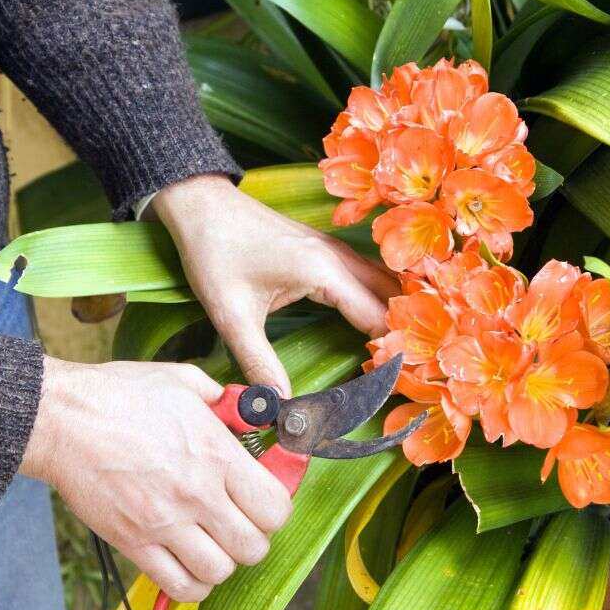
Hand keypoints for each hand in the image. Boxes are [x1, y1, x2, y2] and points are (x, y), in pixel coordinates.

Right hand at [20, 357, 291, 601]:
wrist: (62, 419)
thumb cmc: (119, 395)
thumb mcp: (181, 380)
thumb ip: (221, 400)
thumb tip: (244, 413)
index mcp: (215, 453)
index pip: (274, 507)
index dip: (274, 508)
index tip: (261, 500)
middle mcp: (197, 494)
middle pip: (253, 547)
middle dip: (252, 538)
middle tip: (236, 523)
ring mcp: (164, 523)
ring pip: (219, 572)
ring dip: (221, 562)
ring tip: (210, 543)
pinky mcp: (134, 543)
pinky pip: (180, 587)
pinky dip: (192, 584)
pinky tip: (187, 562)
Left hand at [153, 174, 398, 395]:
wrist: (200, 204)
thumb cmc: (214, 253)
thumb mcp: (231, 316)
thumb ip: (257, 362)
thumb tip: (277, 405)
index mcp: (323, 271)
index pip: (378, 319)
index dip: (392, 353)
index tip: (402, 385)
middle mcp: (338, 257)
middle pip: (392, 298)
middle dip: (404, 335)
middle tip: (409, 376)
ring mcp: (334, 249)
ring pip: (384, 282)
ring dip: (396, 314)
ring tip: (399, 355)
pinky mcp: (324, 249)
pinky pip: (368, 275)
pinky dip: (381, 298)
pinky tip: (378, 322)